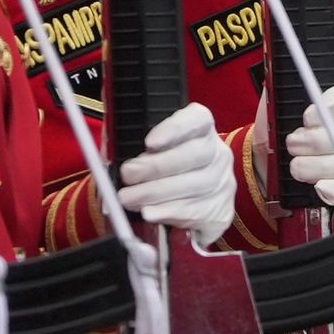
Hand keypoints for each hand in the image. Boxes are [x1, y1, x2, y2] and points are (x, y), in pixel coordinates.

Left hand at [118, 99, 237, 243]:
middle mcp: (218, 153)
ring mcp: (223, 183)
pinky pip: (198, 212)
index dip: (174, 129)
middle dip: (158, 166)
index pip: (197, 119)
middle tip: (129, 174)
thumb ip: (134, 146)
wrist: (182, 204)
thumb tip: (110, 153)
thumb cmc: (159, 171)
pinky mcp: (222, 211)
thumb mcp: (147, 151)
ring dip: (158, 193)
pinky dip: (170, 213)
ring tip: (129, 199)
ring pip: (196, 186)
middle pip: (196, 155)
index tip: (149, 142)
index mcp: (202, 129)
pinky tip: (151, 214)